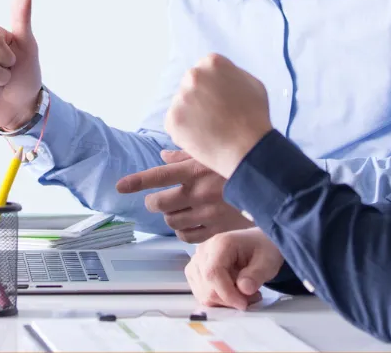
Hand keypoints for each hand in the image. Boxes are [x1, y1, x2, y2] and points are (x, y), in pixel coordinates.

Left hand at [115, 150, 254, 242]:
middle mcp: (199, 193)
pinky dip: (182, 231)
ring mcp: (207, 213)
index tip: (119, 186)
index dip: (135, 182)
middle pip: (159, 204)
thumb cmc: (240, 165)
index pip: (157, 177)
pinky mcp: (216, 229)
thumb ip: (185, 156)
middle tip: (155, 200)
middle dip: (153, 202)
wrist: (271, 186)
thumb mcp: (213, 154)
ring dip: (169, 217)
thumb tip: (162, 157)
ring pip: (171, 222)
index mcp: (195, 171)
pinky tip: (188, 223)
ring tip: (177, 210)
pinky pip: (187, 236)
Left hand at [165, 54, 273, 178]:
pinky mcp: (172, 119)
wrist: (248, 147)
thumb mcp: (252, 83)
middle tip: (214, 115)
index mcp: (212, 62)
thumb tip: (219, 76)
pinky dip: (185, 130)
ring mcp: (180, 98)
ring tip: (210, 128)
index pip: (204, 69)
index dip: (212, 86)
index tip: (220, 99)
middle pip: (190, 85)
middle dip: (198, 97)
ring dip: (191, 114)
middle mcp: (193, 76)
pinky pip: (175, 123)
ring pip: (181, 104)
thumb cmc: (254, 116)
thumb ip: (232, 73)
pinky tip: (202, 136)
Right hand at [186, 228, 284, 309]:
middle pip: (207, 287)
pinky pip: (202, 295)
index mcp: (220, 243)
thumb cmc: (262, 250)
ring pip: (203, 294)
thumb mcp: (268, 261)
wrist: (257, 245)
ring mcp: (196, 262)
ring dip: (225, 301)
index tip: (243, 304)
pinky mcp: (195, 273)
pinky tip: (234, 293)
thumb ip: (257, 274)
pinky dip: (219, 300)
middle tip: (252, 297)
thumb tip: (244, 289)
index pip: (213, 273)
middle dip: (229, 299)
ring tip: (245, 294)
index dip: (226, 293)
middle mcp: (203, 251)